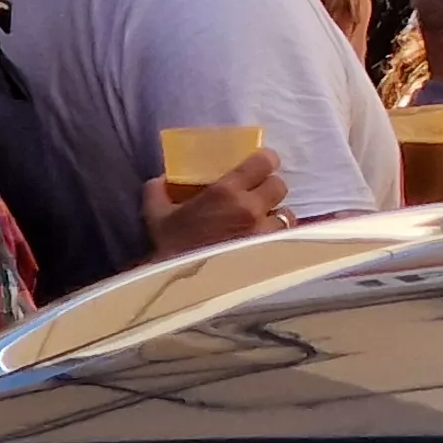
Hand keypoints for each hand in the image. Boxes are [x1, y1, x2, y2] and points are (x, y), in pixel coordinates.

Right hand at [142, 151, 288, 258]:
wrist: (177, 282)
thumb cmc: (170, 246)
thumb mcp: (156, 214)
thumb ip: (158, 190)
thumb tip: (162, 178)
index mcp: (226, 192)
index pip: (264, 162)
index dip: (265, 160)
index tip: (260, 163)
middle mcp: (251, 208)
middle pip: (279, 185)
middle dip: (269, 187)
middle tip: (256, 194)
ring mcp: (264, 231)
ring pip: (286, 213)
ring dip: (276, 213)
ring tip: (261, 220)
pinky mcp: (271, 251)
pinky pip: (286, 236)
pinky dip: (279, 235)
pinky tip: (265, 239)